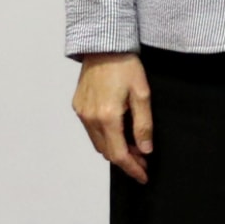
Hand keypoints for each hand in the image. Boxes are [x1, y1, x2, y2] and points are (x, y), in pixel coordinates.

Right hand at [72, 52, 153, 182]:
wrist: (104, 47)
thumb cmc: (126, 66)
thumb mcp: (143, 94)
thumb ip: (143, 124)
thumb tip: (145, 149)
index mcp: (107, 117)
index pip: (119, 154)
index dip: (132, 169)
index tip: (144, 176)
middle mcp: (90, 118)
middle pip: (107, 152)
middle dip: (126, 161)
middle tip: (144, 162)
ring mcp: (81, 113)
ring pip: (98, 143)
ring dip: (115, 149)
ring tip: (135, 149)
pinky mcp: (78, 107)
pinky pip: (91, 131)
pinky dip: (105, 137)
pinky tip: (118, 133)